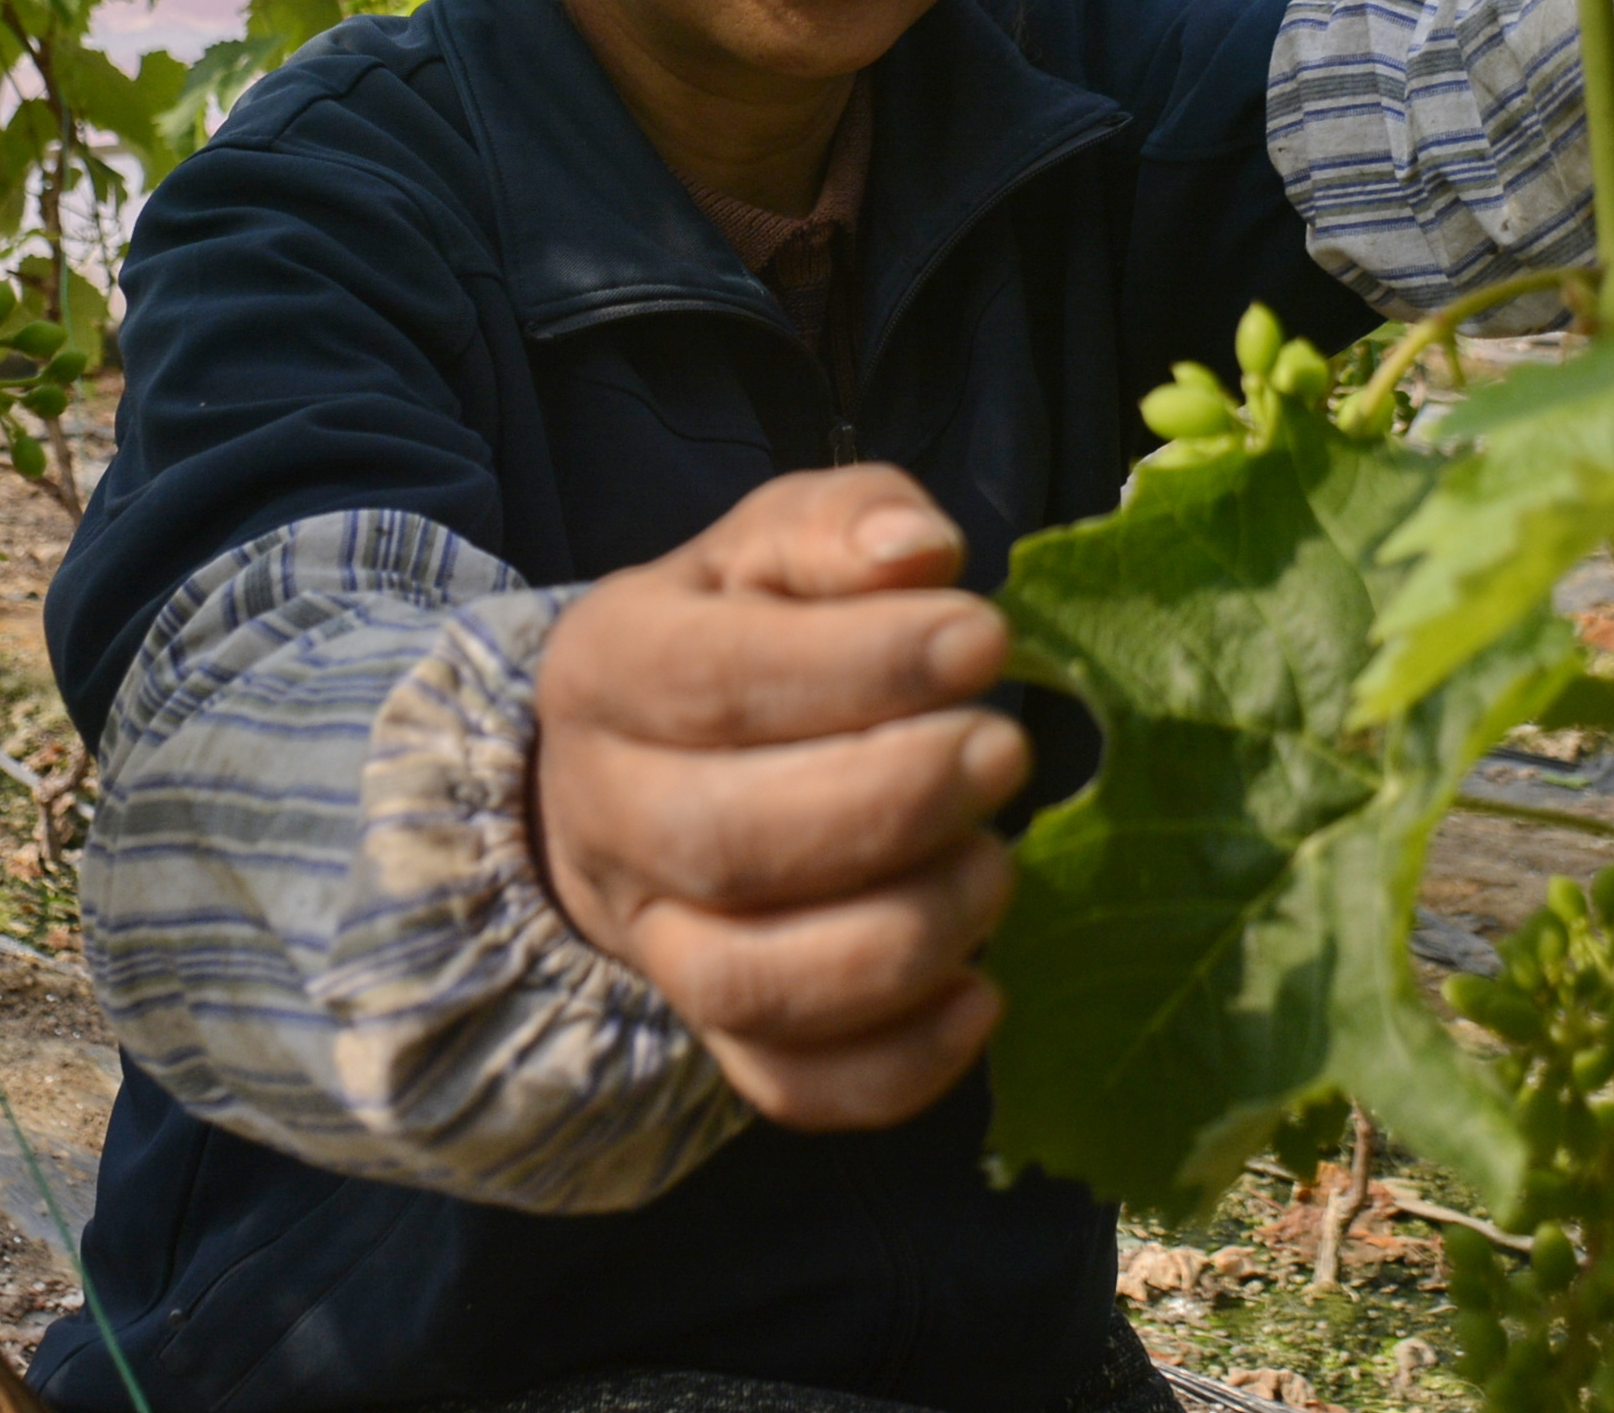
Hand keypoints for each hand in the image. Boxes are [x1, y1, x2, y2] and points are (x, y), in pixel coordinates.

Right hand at [532, 464, 1029, 1129]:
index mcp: (608, 668)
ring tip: (998, 871)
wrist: (647, 760)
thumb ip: (843, 526)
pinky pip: (787, 1087)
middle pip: (727, 840)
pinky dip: (892, 1069)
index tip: (983, 640)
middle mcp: (608, 816)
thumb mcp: (777, 544)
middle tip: (1005, 754)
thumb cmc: (745, 630)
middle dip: (887, 802)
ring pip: (750, 982)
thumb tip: (917, 549)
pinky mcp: (719, 1034)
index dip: (857, 667)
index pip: (714, 678)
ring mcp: (655, 941)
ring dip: (896, 938)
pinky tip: (982, 1001)